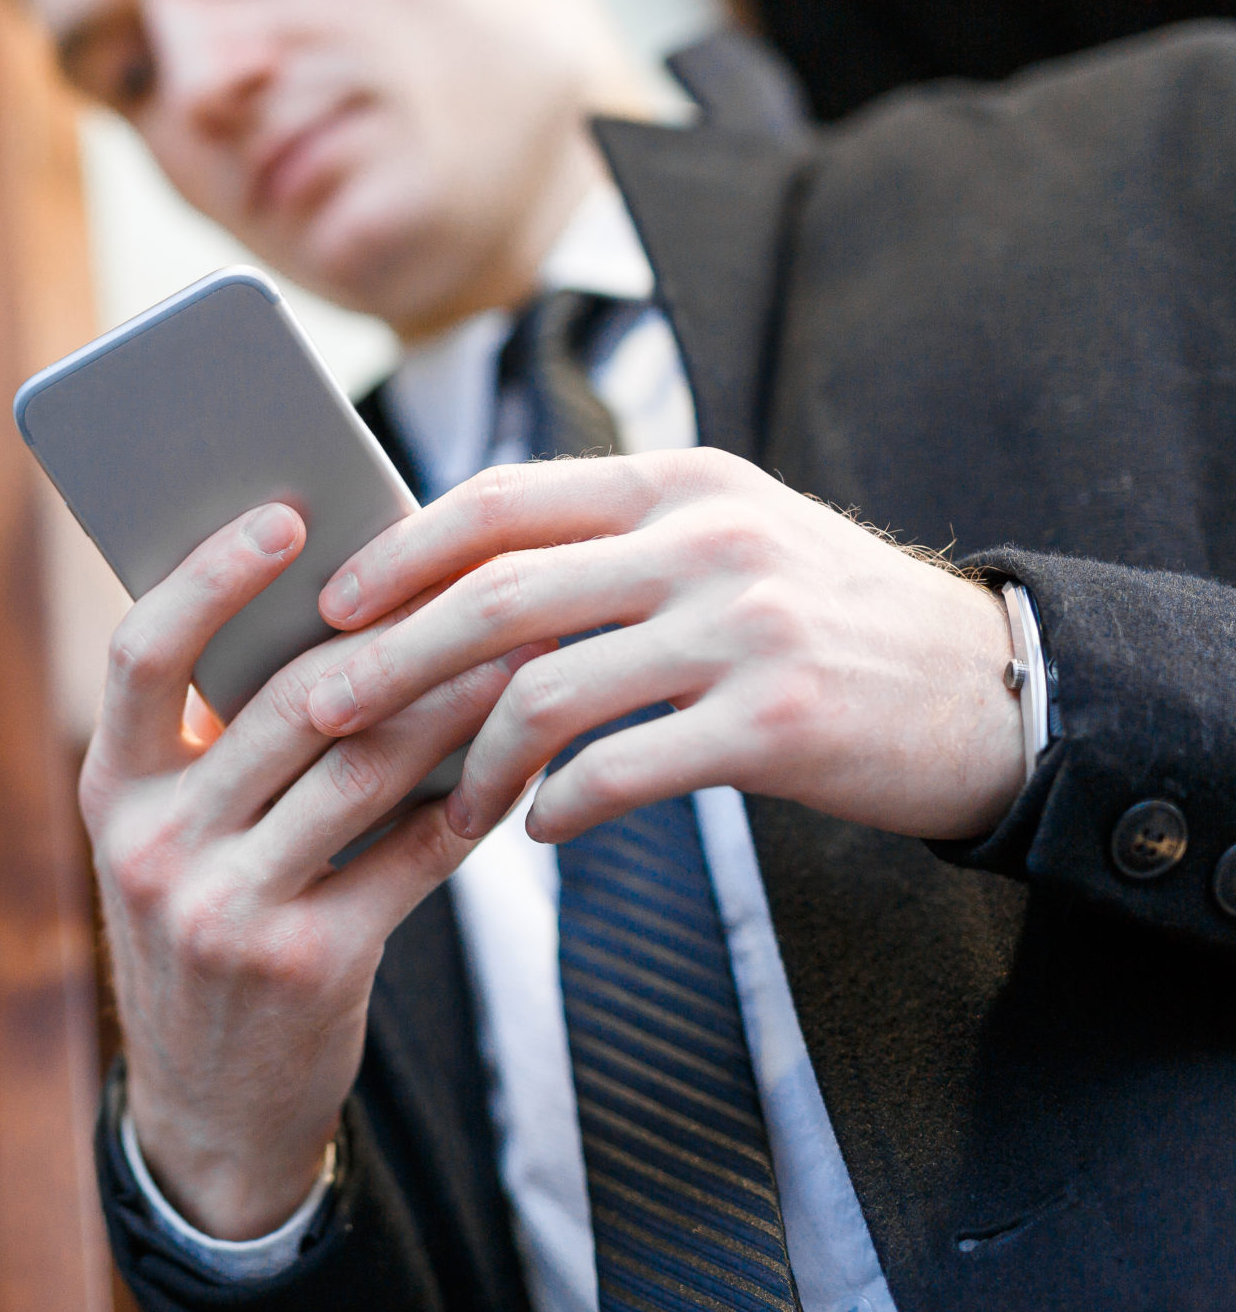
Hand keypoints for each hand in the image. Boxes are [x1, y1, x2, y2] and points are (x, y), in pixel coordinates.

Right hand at [84, 504, 538, 1240]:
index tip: (284, 515)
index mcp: (109, 789)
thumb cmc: (204, 922)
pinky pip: (411, 853)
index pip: (142, 653)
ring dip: (452, 700)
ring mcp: (227, 909)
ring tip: (515, 646)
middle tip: (461, 567)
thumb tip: (336, 600)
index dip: (209, 576)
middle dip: (387, 628)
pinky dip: (470, 798)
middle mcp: (153, 845)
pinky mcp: (310, 963)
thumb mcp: (171, 831)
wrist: (210, 1105)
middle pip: (284, 701)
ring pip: (362, 768)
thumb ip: (219, 735)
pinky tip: (514, 758)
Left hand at [311, 448, 1027, 844]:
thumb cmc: (821, 618)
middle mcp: (705, 540)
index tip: (328, 602)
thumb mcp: (721, 539)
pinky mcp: (777, 720)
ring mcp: (744, 627)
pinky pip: (624, 769)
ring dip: (470, 759)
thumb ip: (604, 541)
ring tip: (440, 805)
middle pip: (499, 595)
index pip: (500, 500)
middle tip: (320, 709)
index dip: (399, 552)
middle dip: (392, 658)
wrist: (991, 687)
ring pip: (547, 690)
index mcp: (676, 483)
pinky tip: (536, 828)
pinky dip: (560, 805)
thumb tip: (442, 576)